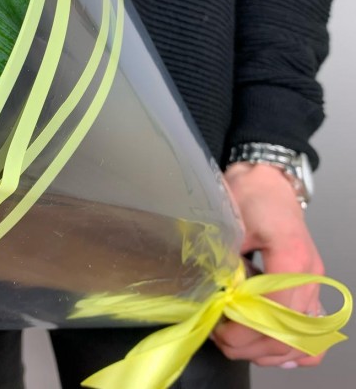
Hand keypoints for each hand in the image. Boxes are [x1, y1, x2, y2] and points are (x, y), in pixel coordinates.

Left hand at [212, 162, 324, 368]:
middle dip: (251, 345)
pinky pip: (313, 330)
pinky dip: (293, 346)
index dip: (247, 330)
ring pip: (305, 338)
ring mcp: (314, 282)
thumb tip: (216, 298)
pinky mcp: (310, 285)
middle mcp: (310, 274)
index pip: (277, 312)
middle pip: (291, 332)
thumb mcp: (230, 222)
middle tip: (220, 337)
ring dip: (267, 350)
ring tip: (235, 342)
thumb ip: (226, 260)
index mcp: (291, 256)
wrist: (268, 181)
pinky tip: (266, 347)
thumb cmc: (249, 195)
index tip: (220, 330)